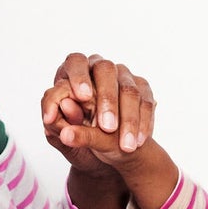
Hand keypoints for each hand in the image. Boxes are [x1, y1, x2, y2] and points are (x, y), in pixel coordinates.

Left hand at [42, 52, 154, 175]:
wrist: (102, 146)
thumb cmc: (76, 132)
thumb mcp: (64, 132)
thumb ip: (61, 120)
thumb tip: (61, 110)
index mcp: (74, 71)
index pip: (76, 62)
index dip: (79, 76)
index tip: (83, 97)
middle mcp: (99, 67)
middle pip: (106, 70)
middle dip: (108, 99)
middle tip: (107, 128)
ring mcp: (123, 76)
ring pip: (129, 89)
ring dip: (128, 119)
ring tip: (125, 146)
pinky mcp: (142, 88)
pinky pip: (146, 102)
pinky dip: (143, 123)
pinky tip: (138, 141)